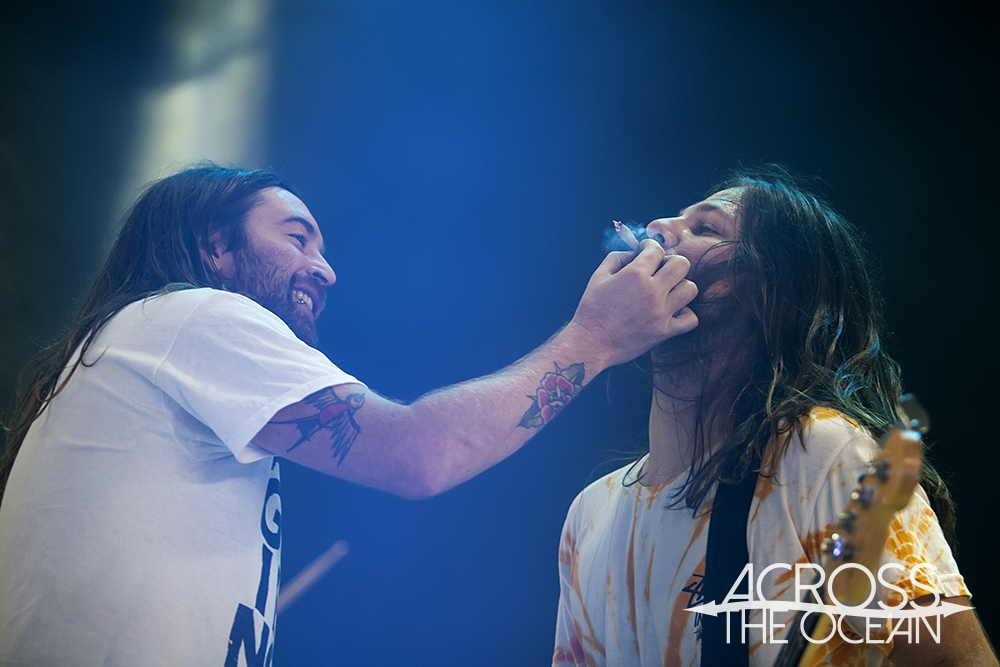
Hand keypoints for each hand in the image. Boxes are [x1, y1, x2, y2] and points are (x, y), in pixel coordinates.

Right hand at [568, 239, 697, 366]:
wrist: (590, 344)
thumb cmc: (591, 309)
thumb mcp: (598, 276)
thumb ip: (617, 258)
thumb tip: (635, 253)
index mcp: (634, 275)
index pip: (657, 249)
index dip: (650, 247)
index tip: (645, 252)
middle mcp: (651, 291)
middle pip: (682, 264)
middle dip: (671, 262)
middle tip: (660, 270)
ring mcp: (660, 312)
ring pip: (690, 289)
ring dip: (680, 287)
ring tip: (667, 292)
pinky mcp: (664, 332)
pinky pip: (691, 319)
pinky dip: (685, 314)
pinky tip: (672, 312)